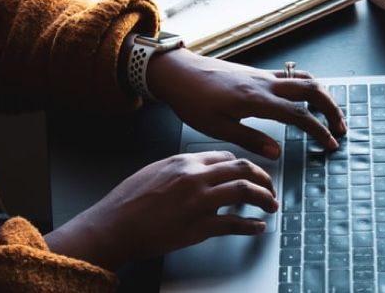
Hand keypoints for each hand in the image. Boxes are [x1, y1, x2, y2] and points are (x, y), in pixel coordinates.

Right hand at [45, 151, 277, 270]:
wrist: (114, 226)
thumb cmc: (128, 201)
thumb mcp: (154, 171)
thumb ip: (181, 169)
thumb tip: (200, 171)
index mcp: (184, 161)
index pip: (226, 157)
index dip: (244, 165)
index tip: (250, 173)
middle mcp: (195, 177)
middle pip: (243, 169)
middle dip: (263, 178)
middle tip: (270, 187)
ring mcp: (199, 202)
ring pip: (245, 191)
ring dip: (265, 198)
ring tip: (271, 205)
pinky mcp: (199, 227)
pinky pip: (235, 224)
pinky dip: (251, 226)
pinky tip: (258, 227)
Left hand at [147, 48, 346, 158]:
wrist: (178, 72)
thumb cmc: (192, 100)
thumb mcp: (218, 128)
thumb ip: (250, 140)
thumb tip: (277, 153)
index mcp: (256, 100)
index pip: (299, 115)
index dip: (318, 130)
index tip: (330, 144)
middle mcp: (264, 83)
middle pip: (311, 89)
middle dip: (331, 108)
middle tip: (340, 128)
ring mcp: (262, 75)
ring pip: (303, 79)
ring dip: (322, 95)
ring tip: (330, 113)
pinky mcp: (257, 73)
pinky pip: (290, 76)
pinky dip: (306, 86)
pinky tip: (305, 99)